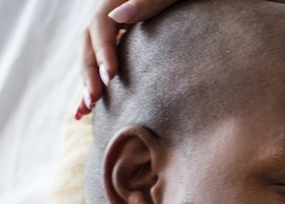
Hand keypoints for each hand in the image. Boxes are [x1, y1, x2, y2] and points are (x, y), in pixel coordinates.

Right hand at [79, 0, 183, 118]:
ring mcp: (117, 30)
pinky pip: (104, 64)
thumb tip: (119, 14)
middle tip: (94, 100)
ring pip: (92, 56)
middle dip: (90, 73)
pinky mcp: (126, 45)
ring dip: (88, 82)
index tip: (111, 76)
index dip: (103, 51)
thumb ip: (149, 1)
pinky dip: (96, 84)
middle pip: (89, 44)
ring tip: (85, 111)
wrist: (198, 1)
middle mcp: (113, 14)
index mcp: (118, 0)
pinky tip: (88, 110)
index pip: (101, 26)